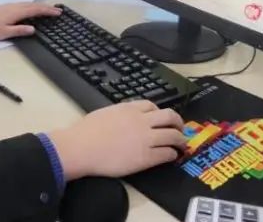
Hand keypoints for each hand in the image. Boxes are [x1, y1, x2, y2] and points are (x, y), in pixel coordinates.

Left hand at [0, 2, 60, 40]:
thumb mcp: (5, 33)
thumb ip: (20, 30)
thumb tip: (34, 29)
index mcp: (17, 13)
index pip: (36, 11)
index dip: (48, 11)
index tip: (58, 13)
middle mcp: (16, 7)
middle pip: (35, 5)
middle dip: (47, 8)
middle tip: (58, 11)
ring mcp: (12, 6)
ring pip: (30, 4)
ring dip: (41, 6)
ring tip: (50, 9)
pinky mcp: (8, 7)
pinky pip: (25, 4)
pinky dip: (33, 6)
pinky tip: (33, 9)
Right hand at [46, 100, 186, 179]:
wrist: (81, 148)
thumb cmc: (85, 133)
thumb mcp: (104, 113)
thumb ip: (119, 114)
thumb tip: (123, 119)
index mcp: (129, 109)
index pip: (153, 106)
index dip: (160, 113)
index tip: (162, 119)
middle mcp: (141, 121)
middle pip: (169, 117)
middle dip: (178, 123)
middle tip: (180, 129)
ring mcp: (145, 139)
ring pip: (173, 135)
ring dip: (180, 140)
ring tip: (182, 145)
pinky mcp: (146, 157)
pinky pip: (167, 153)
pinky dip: (173, 154)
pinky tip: (172, 156)